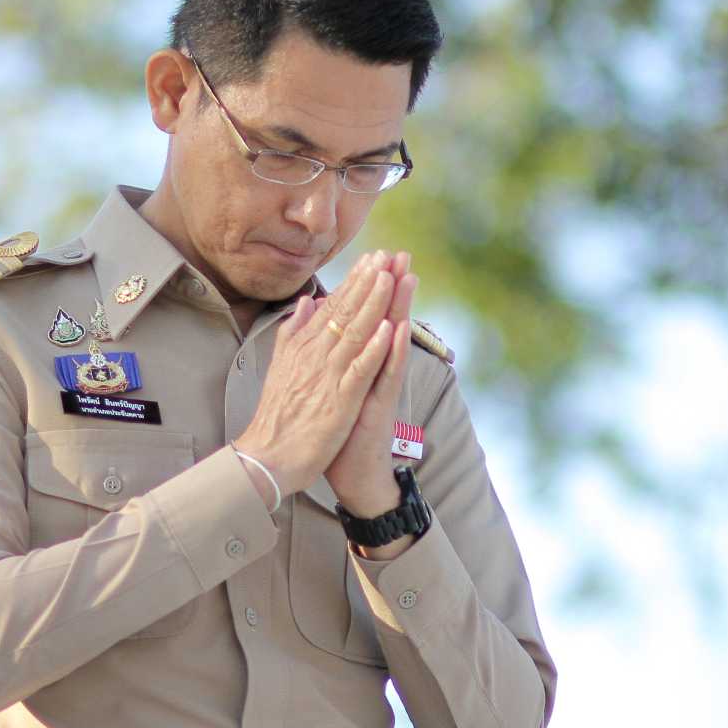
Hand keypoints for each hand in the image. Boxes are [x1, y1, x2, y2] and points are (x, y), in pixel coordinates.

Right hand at [233, 251, 400, 498]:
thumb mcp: (280, 365)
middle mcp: (314, 356)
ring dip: (373, 305)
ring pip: (354, 334)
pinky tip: (388, 330)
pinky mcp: (338, 401)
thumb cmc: (276, 416)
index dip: (354, 282)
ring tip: (390, 278)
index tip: (371, 259)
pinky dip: (373, 349)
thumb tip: (305, 302)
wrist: (266, 456)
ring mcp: (327, 377)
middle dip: (367, 283)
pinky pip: (359, 370)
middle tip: (386, 256)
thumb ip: (293, 332)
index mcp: (303, 347)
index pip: (332, 307)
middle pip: (345, 313)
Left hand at [325, 252, 415, 516]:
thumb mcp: (333, 387)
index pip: (365, 318)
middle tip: (400, 253)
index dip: (369, 287)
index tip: (374, 255)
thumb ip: (331, 356)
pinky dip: (391, 353)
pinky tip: (395, 330)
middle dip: (390, 287)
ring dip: (399, 310)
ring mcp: (379, 388)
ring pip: (391, 342)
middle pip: (383, 321)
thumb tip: (322, 326)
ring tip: (406, 277)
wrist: (351, 473)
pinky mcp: (378, 407)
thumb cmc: (340, 430)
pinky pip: (386, 376)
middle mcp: (374, 371)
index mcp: (359, 363)